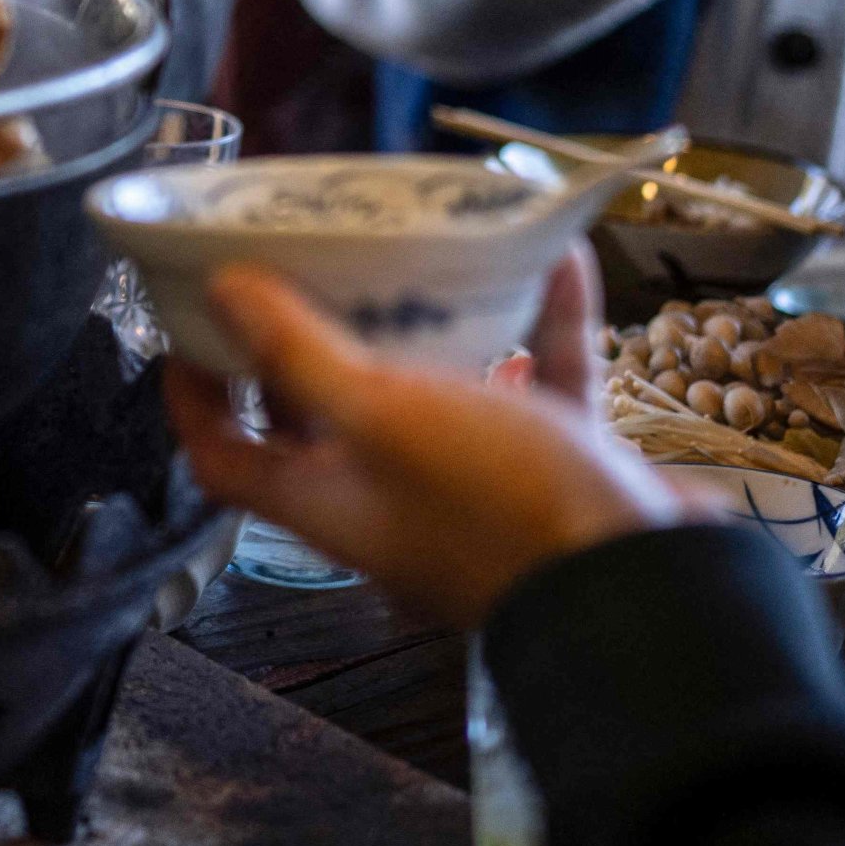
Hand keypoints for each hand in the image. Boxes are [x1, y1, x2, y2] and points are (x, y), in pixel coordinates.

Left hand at [161, 250, 684, 631]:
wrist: (655, 589)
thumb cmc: (501, 507)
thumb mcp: (384, 415)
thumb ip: (300, 353)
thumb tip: (222, 293)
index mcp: (331, 502)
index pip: (225, 455)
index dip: (193, 394)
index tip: (189, 322)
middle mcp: (394, 502)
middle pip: (325, 418)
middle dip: (312, 340)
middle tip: (308, 265)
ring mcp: (479, 492)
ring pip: (438, 394)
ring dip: (433, 325)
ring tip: (425, 257)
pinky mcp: (557, 474)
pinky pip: (539, 387)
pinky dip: (542, 327)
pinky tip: (553, 263)